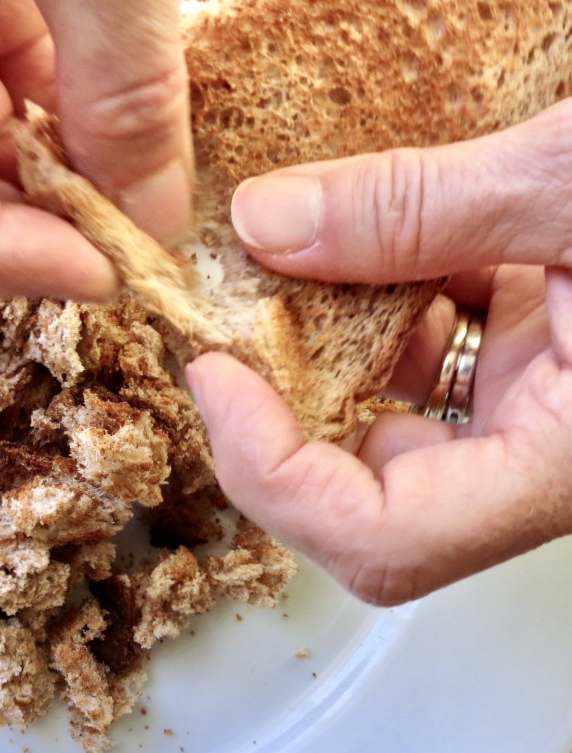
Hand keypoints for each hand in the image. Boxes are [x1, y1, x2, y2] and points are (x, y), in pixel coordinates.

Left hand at [186, 100, 571, 604]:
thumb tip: (262, 224)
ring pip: (394, 418)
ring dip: (329, 339)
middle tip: (233, 303)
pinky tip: (380, 232)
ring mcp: (549, 413)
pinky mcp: (552, 360)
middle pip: (368, 491)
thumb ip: (420, 210)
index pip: (384, 542)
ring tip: (302, 248)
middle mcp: (550, 460)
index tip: (213, 373)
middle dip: (283, 399)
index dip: (272, 476)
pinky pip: (439, 357)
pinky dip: (390, 298)